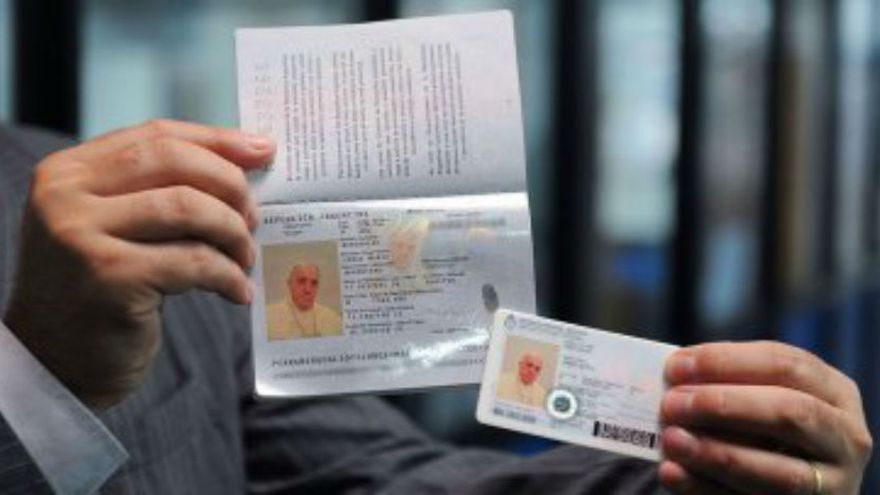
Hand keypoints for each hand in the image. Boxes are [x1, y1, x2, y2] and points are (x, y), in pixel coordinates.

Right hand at [4, 119, 273, 407]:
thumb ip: (161, 190)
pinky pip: (194, 262)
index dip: (217, 140)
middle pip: (174, 162)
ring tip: (245, 259)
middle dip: (230, 185)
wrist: (55, 365)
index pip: (155, 136)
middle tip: (254, 218)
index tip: (263, 151)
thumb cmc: (100, 292)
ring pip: (189, 208)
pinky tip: (238, 293)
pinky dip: (228, 276)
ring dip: (233, 234)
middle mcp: (65, 196)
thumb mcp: (116, 227)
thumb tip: (248, 155)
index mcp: (68, 172)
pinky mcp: (109, 279)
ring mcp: (82, 236)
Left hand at [659, 341, 871, 493]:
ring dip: (717, 453)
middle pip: (789, 412)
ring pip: (780, 472)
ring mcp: (833, 483)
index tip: (677, 366)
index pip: (784, 364)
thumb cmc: (764, 428)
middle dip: (724, 405)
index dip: (726, 362)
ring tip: (671, 439)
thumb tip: (675, 373)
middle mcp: (843, 437)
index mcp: (833, 391)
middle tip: (672, 403)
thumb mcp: (761, 397)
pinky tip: (673, 473)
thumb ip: (728, 383)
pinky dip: (705, 488)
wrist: (781, 481)